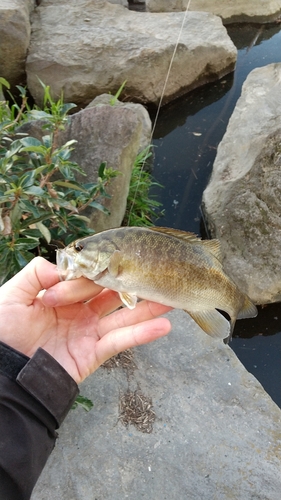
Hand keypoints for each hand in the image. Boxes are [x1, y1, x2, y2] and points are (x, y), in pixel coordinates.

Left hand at [0, 257, 171, 382]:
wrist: (3, 372)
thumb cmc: (2, 332)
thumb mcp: (12, 295)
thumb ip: (35, 273)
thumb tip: (64, 267)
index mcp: (63, 297)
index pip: (90, 278)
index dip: (104, 268)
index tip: (124, 255)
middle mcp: (80, 313)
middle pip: (113, 295)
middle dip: (135, 284)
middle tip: (159, 272)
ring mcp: (89, 333)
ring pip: (124, 317)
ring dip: (148, 308)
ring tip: (172, 297)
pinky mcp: (93, 354)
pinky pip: (121, 342)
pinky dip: (142, 334)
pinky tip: (163, 326)